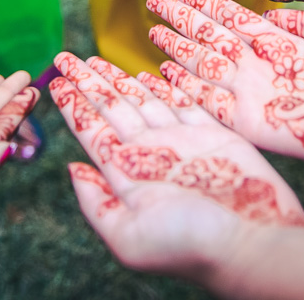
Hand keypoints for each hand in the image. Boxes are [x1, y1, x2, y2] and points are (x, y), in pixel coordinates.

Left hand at [50, 51, 303, 283]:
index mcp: (127, 176)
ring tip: (95, 59)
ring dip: (118, 79)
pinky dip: (165, 87)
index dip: (73, 106)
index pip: (92, 131)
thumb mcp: (128, 237)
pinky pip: (183, 102)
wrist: (250, 244)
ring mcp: (180, 143)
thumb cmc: (190, 246)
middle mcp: (149, 155)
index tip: (53, 81)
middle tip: (65, 57)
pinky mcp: (212, 134)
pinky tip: (147, 74)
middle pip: (111, 108)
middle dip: (88, 82)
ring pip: (142, 100)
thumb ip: (96, 203)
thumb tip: (73, 168)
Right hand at [145, 0, 303, 169]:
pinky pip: (213, 103)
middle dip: (184, 20)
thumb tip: (273, 6)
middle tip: (155, 0)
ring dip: (180, 48)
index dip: (208, 0)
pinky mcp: (256, 124)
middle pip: (214, 38)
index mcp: (286, 45)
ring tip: (153, 29)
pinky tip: (167, 70)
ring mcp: (260, 95)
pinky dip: (189, 88)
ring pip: (208, 65)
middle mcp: (267, 69)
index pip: (235, 17)